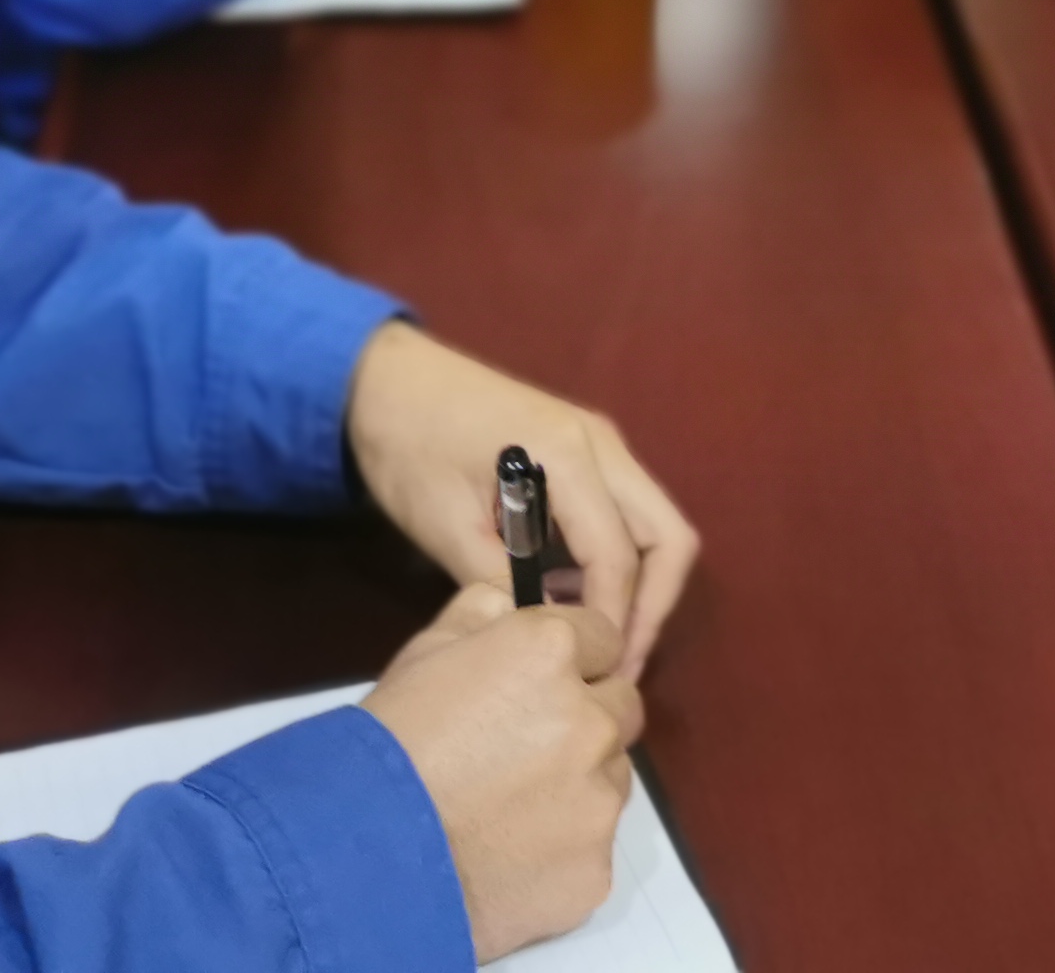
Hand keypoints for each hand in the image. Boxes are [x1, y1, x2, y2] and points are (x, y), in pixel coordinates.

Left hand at [347, 321, 701, 683]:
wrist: (386, 379)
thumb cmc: (408, 450)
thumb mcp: (446, 528)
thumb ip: (503, 586)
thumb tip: (549, 637)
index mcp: (568, 456)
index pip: (617, 556)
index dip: (613, 622)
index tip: (594, 674)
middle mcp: (601, 443)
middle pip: (668, 536)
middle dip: (653, 607)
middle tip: (619, 666)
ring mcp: (598, 441)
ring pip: (656, 523)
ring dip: (643, 585)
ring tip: (605, 643)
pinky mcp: (584, 447)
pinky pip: (626, 511)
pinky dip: (621, 560)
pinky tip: (582, 600)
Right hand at [361, 584, 640, 961]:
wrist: (365, 855)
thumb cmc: (390, 744)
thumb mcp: (424, 651)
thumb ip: (485, 612)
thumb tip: (517, 604)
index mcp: (550, 655)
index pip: (602, 637)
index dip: (572, 659)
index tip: (539, 685)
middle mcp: (590, 721)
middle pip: (620, 708)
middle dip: (586, 719)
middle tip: (525, 749)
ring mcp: (598, 801)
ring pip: (612, 778)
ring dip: (579, 784)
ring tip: (510, 809)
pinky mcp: (595, 869)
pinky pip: (593, 847)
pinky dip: (563, 850)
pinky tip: (511, 856)